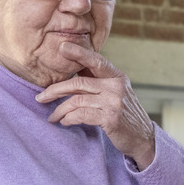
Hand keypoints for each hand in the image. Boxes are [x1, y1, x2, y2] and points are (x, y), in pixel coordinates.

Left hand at [35, 43, 155, 168]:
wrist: (142, 138)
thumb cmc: (125, 114)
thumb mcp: (116, 92)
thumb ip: (98, 80)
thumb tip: (74, 64)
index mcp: (117, 77)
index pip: (96, 60)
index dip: (78, 53)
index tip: (61, 47)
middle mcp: (117, 87)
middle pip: (79, 83)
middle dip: (55, 90)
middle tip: (40, 97)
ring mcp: (114, 102)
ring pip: (77, 100)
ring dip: (60, 110)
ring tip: (52, 116)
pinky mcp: (111, 118)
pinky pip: (81, 115)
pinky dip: (69, 119)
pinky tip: (65, 122)